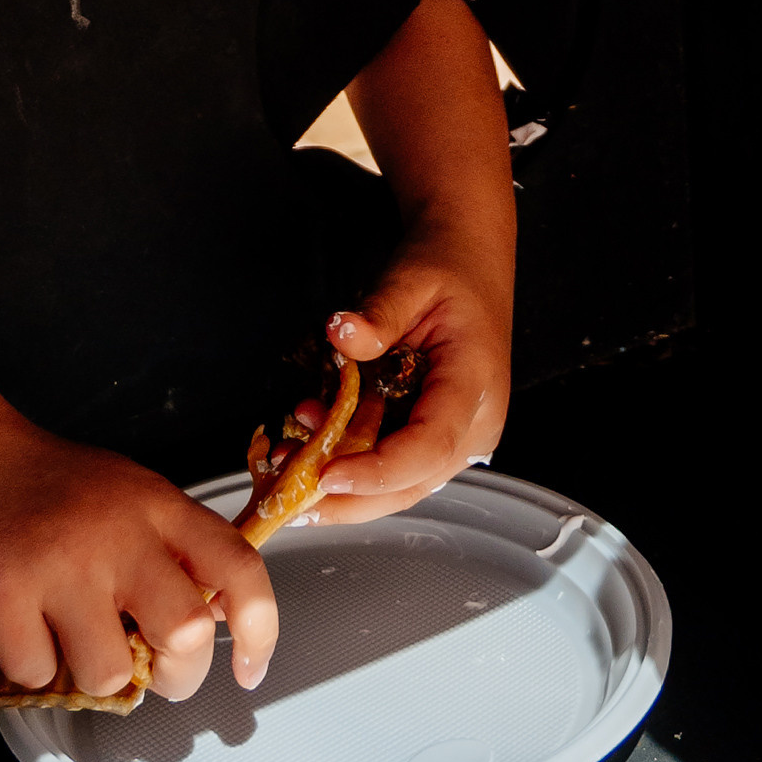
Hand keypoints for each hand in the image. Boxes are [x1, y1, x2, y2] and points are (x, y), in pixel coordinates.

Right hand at [0, 402, 277, 705]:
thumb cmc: (42, 486)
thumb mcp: (125, 496)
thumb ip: (167, 551)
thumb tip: (206, 628)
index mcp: (158, 506)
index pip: (238, 568)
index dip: (261, 630)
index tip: (249, 670)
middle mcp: (119, 531)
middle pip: (188, 633)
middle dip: (176, 674)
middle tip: (148, 667)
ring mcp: (60, 562)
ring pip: (110, 672)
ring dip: (88, 673)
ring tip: (63, 634)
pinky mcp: (3, 592)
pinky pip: (37, 675)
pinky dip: (27, 667)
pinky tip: (15, 624)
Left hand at [309, 247, 512, 525]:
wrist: (469, 262)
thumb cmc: (447, 269)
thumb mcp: (412, 278)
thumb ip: (379, 312)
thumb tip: (341, 333)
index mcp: (474, 385)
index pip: (430, 447)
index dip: (378, 470)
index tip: (326, 475)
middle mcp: (473, 424)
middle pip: (411, 484)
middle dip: (348, 500)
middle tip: (287, 499)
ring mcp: (457, 435)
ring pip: (398, 485)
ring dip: (342, 483)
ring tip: (287, 459)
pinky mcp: (436, 436)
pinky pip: (392, 463)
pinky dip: (351, 459)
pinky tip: (312, 437)